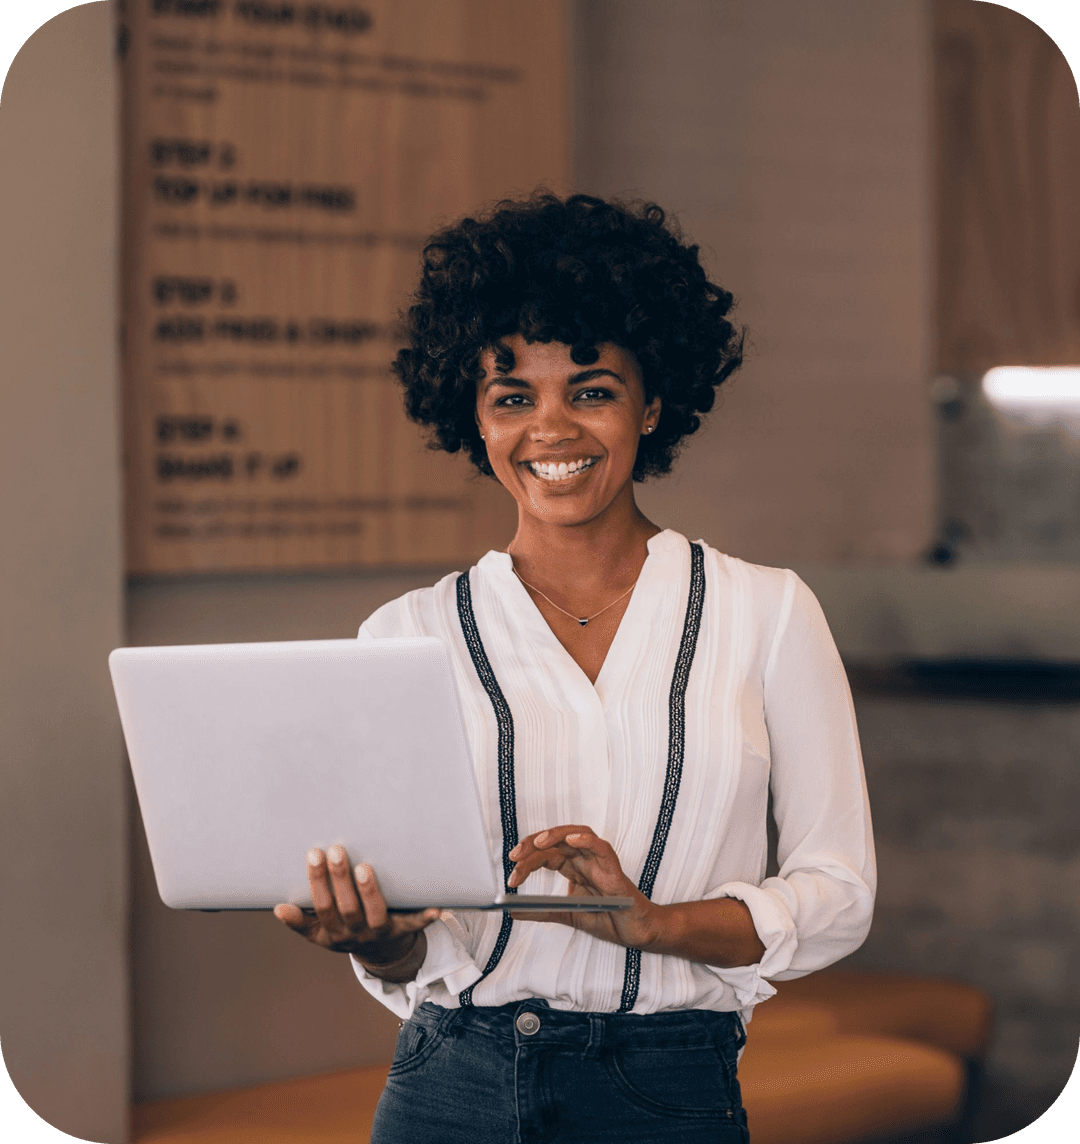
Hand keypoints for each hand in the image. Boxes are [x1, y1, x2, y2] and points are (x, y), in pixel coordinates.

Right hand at [273, 846, 440, 967]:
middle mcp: (356, 934)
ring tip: (364, 867)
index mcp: (333, 932)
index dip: (317, 882)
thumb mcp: (320, 931)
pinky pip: (415, 924)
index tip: (313, 854)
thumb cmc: (345, 930)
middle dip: (340, 879)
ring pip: (375, 914)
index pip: (322, 907)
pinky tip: (436, 908)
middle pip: (347, 908)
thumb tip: (278, 909)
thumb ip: (301, 920)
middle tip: (336, 849)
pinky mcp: (404, 929)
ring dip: (370, 891)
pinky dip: (425, 917)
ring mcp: (381, 932)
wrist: (381, 953)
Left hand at [507, 825, 663, 949]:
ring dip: (556, 835)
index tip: (512, 872)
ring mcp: (599, 861)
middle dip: (533, 845)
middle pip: (556, 841)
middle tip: (515, 856)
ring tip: (539, 843)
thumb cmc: (606, 918)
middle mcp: (584, 859)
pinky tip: (572, 840)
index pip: (546, 852)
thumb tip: (511, 911)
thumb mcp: (565, 914)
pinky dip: (586, 840)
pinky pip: (601, 847)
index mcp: (573, 867)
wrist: (634, 933)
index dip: (528, 858)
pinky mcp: (614, 869)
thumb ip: (540, 910)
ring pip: (577, 834)